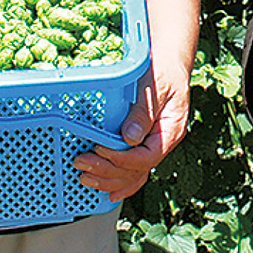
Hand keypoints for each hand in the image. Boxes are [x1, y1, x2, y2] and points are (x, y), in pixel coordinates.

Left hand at [73, 62, 189, 201]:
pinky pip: (134, 169)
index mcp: (170, 131)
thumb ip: (144, 112)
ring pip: (134, 174)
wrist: (169, 61)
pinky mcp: (143, 142)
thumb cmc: (164, 70)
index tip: (99, 150)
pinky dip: (120, 181)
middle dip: (107, 171)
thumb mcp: (156, 87)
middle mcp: (163, 143)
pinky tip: (107, 191)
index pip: (146, 157)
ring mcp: (153, 145)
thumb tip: (129, 138)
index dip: (121, 159)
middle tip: (82, 163)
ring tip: (85, 177)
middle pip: (136, 170)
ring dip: (109, 179)